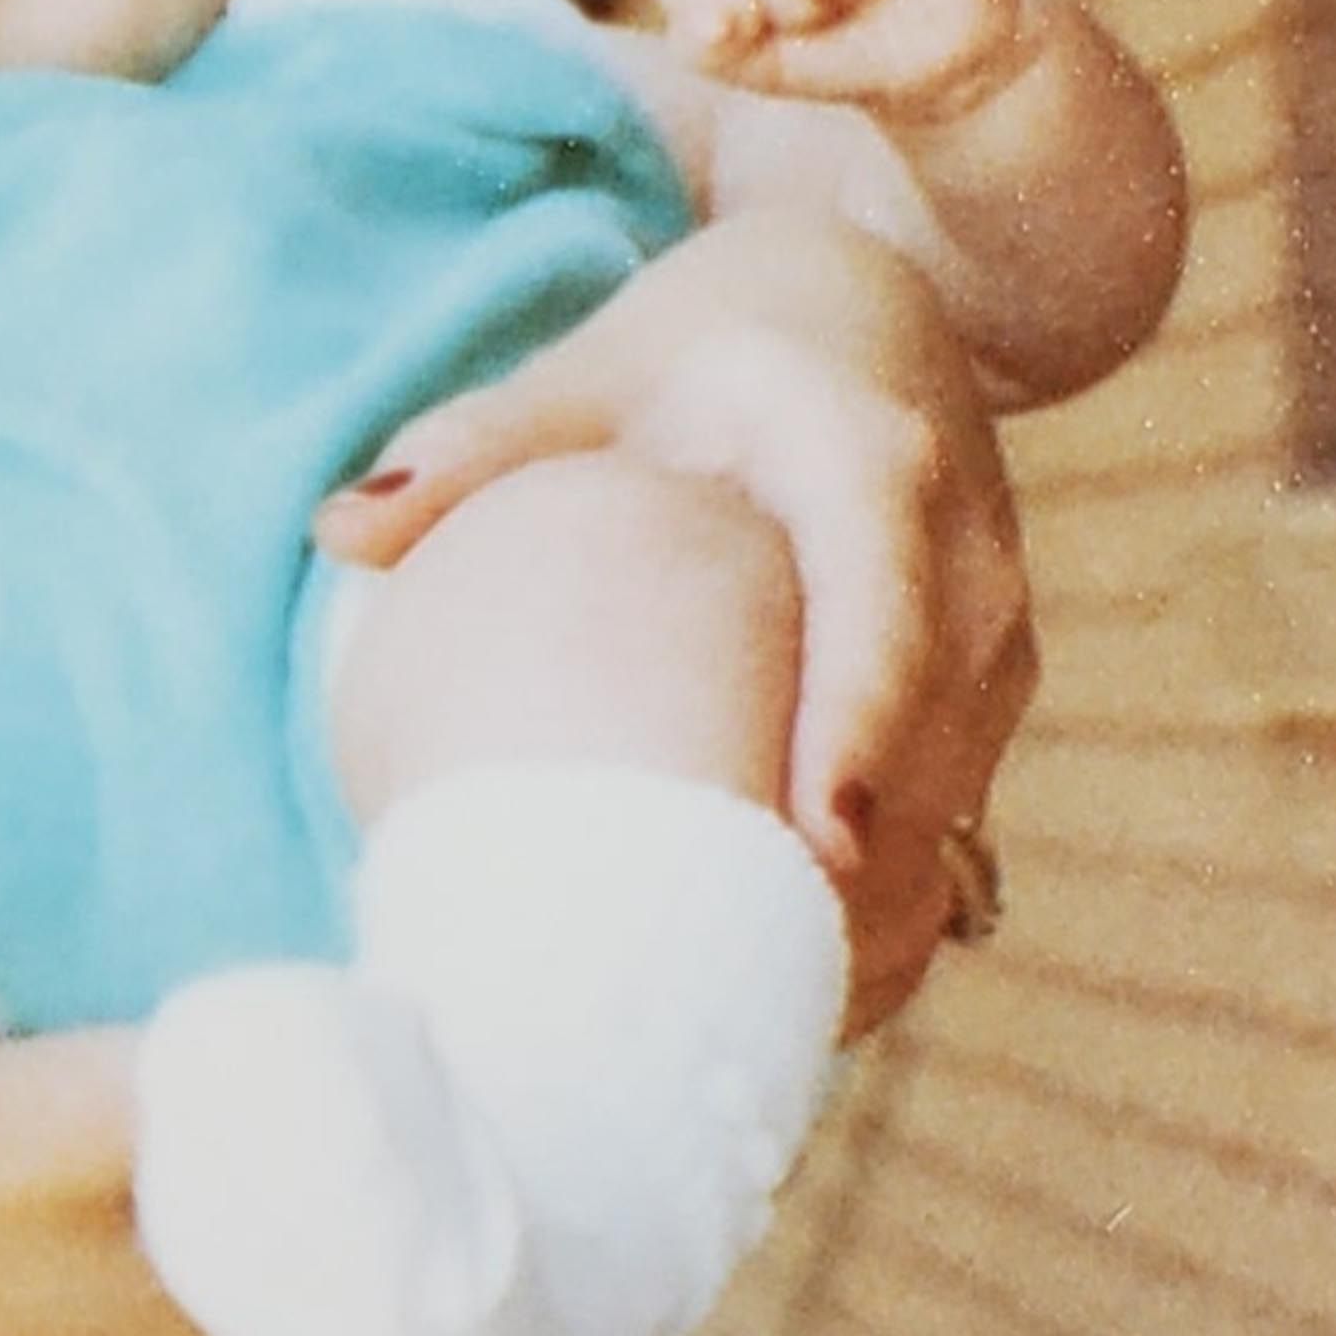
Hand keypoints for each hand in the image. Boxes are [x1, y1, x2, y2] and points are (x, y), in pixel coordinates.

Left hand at [315, 212, 1033, 1030]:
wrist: (865, 311)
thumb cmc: (698, 349)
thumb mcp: (593, 370)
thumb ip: (478, 444)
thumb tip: (339, 531)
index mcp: (866, 464)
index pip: (881, 610)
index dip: (860, 732)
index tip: (817, 845)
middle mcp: (965, 558)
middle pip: (932, 739)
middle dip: (863, 874)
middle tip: (745, 992)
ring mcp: (996, 634)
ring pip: (957, 799)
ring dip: (880, 914)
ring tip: (760, 1024)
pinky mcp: (990, 690)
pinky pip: (957, 817)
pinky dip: (890, 907)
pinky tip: (796, 997)